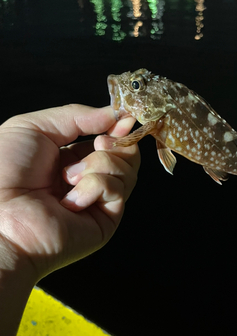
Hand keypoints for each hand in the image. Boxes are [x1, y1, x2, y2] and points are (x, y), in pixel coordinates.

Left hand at [0, 104, 139, 282]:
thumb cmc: (4, 173)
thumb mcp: (33, 128)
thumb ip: (75, 116)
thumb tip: (115, 113)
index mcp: (68, 161)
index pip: (107, 142)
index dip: (117, 128)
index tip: (124, 117)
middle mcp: (86, 181)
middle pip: (125, 156)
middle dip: (117, 143)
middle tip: (99, 143)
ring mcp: (97, 203)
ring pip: (126, 171)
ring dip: (100, 164)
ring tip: (70, 176)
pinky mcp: (105, 222)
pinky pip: (117, 190)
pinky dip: (95, 186)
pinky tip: (71, 199)